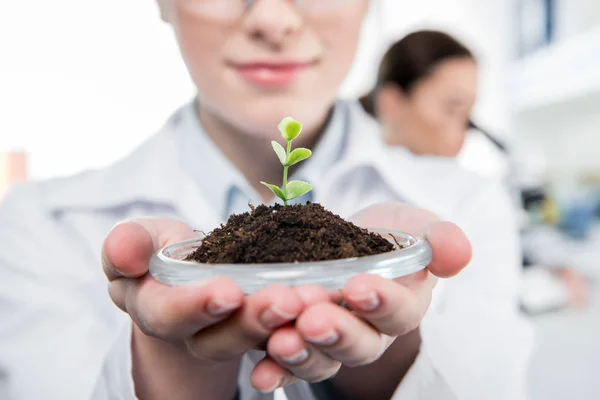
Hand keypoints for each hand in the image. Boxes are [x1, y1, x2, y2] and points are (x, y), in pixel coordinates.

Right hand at [102, 218, 335, 397]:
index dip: (195, 307)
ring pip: (262, 344)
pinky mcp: (269, 328)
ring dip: (289, 327)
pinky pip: (291, 334)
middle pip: (223, 339)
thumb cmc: (159, 254)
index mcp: (160, 312)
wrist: (190, 274)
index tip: (226, 291)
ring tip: (316, 302)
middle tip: (285, 301)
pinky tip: (337, 303)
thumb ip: (128, 244)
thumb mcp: (141, 241)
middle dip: (253, 321)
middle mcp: (199, 335)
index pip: (169, 317)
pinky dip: (313, 326)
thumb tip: (123, 250)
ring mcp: (237, 335)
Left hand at [250, 203, 471, 392]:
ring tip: (282, 341)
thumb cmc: (386, 235)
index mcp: (401, 306)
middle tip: (315, 319)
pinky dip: (273, 369)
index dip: (382, 303)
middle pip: (358, 345)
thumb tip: (458, 252)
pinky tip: (259, 371)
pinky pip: (286, 363)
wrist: (346, 239)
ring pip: (320, 358)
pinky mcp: (296, 340)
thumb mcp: (414, 225)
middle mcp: (367, 332)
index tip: (360, 287)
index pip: (399, 313)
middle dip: (337, 333)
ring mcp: (329, 340)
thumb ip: (438, 238)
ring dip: (302, 353)